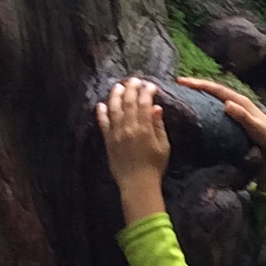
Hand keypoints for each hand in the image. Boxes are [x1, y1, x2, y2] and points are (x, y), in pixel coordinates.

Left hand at [97, 78, 171, 221]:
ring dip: (116, 95)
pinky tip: (102, 104)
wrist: (137, 185)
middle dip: (131, 89)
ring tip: (118, 86)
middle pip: (129, 103)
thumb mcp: (164, 146)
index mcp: (145, 129)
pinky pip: (103, 124)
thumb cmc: (155, 167)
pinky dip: (102, 113)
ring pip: (114, 109)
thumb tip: (156, 108)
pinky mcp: (108, 141)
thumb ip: (159, 126)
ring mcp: (117, 134)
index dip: (147, 92)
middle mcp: (129, 128)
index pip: (145, 104)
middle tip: (134, 80)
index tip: (150, 86)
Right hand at [175, 75, 265, 193]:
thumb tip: (227, 104)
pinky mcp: (232, 117)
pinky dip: (205, 104)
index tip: (183, 82)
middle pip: (213, 90)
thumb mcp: (256, 128)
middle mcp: (236, 102)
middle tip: (178, 84)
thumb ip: (243, 117)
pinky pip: (215, 107)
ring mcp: (234, 108)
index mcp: (240, 101)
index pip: (216, 89)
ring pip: (213, 97)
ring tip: (183, 93)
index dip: (200, 84)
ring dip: (199, 94)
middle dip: (196, 85)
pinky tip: (196, 108)